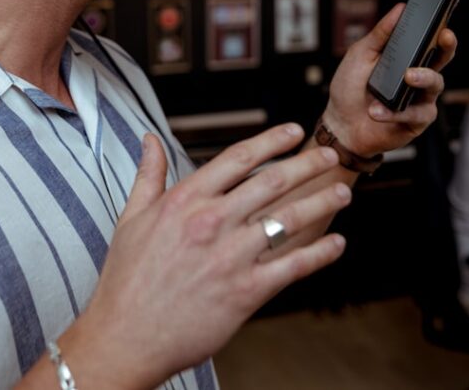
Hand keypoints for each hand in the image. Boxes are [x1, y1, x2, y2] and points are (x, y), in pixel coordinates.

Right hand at [64, 125, 348, 389]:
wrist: (125, 337)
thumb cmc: (127, 281)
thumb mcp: (131, 218)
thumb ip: (149, 175)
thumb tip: (150, 139)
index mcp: (185, 201)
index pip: (238, 158)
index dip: (270, 141)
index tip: (292, 131)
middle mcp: (211, 222)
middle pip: (272, 182)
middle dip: (307, 165)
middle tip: (328, 155)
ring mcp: (231, 257)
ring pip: (289, 220)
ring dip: (321, 203)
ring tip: (342, 194)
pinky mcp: (245, 292)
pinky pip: (292, 266)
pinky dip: (320, 254)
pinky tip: (336, 244)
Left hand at [321, 4, 456, 158]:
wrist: (341, 123)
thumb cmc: (351, 87)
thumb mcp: (361, 54)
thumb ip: (381, 34)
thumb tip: (400, 8)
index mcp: (407, 57)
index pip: (429, 40)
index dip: (440, 30)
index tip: (442, 21)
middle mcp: (419, 76)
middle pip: (442, 59)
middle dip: (447, 47)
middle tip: (444, 37)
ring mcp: (420, 98)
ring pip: (435, 84)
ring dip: (422, 78)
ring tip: (407, 77)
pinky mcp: (416, 121)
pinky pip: (415, 113)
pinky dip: (394, 112)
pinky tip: (377, 110)